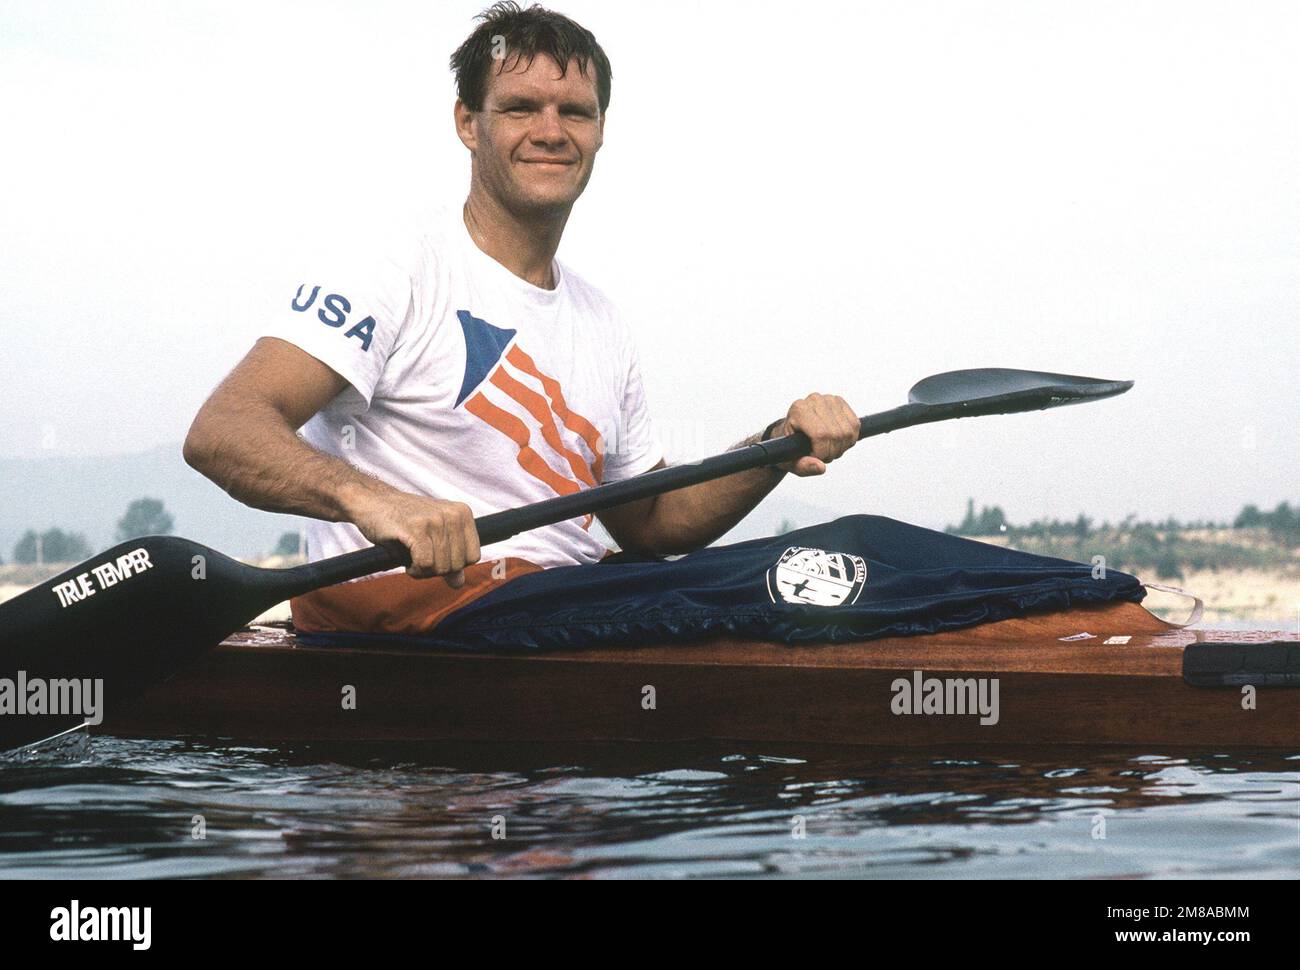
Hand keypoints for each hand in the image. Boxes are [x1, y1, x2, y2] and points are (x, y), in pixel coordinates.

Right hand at [348, 489, 481, 585]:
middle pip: (457, 565)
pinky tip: (406, 560)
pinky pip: (425, 564)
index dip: (453, 565)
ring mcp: (435, 519)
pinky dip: (414, 570)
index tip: (435, 557)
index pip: (473, 557)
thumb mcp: (431, 539)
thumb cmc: (402, 522)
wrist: (371, 502)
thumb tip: (459, 583)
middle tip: (419, 557)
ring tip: (411, 556)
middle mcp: (453, 514)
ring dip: (423, 571)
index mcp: (462, 513)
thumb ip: (448, 559)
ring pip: (441, 567)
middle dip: (436, 570)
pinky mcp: (416, 528)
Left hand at [769, 393, 859, 476]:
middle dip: (832, 452)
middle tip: (822, 455)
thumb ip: (802, 466)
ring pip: (848, 432)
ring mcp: (829, 399)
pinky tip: (836, 441)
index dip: (823, 453)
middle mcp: (814, 401)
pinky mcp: (841, 402)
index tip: (815, 457)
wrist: (792, 430)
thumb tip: (820, 467)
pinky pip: (855, 426)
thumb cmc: (788, 445)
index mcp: (799, 411)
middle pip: (836, 435)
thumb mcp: (789, 461)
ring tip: (828, 448)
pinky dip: (849, 439)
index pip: (821, 435)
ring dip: (842, 447)